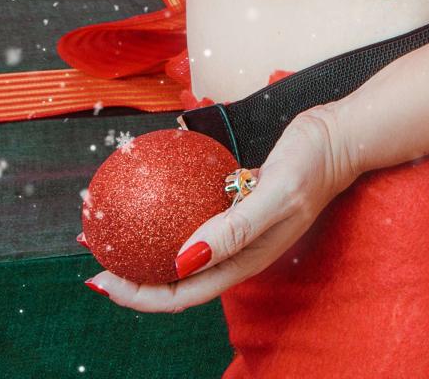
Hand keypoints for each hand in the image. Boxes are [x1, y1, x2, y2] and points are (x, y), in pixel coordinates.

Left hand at [80, 107, 358, 312]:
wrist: (337, 136)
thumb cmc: (312, 164)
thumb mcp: (277, 194)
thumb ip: (235, 229)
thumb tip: (184, 260)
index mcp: (245, 260)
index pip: (182, 292)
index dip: (140, 294)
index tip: (103, 279)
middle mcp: (236, 251)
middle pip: (174, 276)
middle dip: (130, 274)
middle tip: (91, 254)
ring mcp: (236, 228)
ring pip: (180, 246)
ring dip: (143, 243)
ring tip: (108, 228)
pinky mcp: (235, 202)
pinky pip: (192, 214)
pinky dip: (164, 212)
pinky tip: (146, 192)